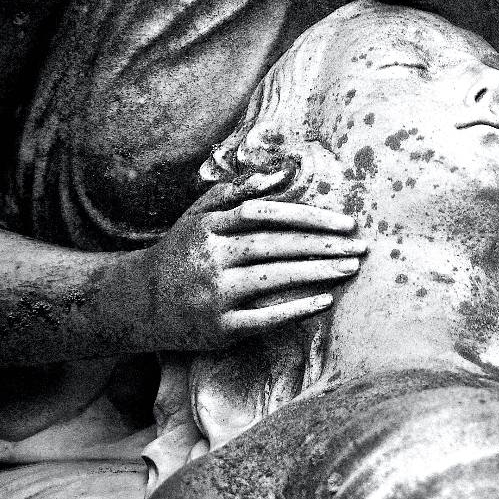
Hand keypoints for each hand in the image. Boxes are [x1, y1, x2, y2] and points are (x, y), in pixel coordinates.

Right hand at [132, 169, 366, 349]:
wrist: (137, 303)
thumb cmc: (182, 252)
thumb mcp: (198, 216)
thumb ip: (237, 192)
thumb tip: (282, 171)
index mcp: (209, 226)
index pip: (265, 214)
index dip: (307, 217)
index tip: (346, 222)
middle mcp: (210, 258)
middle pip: (274, 246)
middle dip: (322, 245)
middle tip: (361, 247)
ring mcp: (213, 294)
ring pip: (272, 279)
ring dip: (316, 273)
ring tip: (350, 267)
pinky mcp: (219, 327)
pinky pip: (263, 318)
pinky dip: (295, 309)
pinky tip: (325, 301)